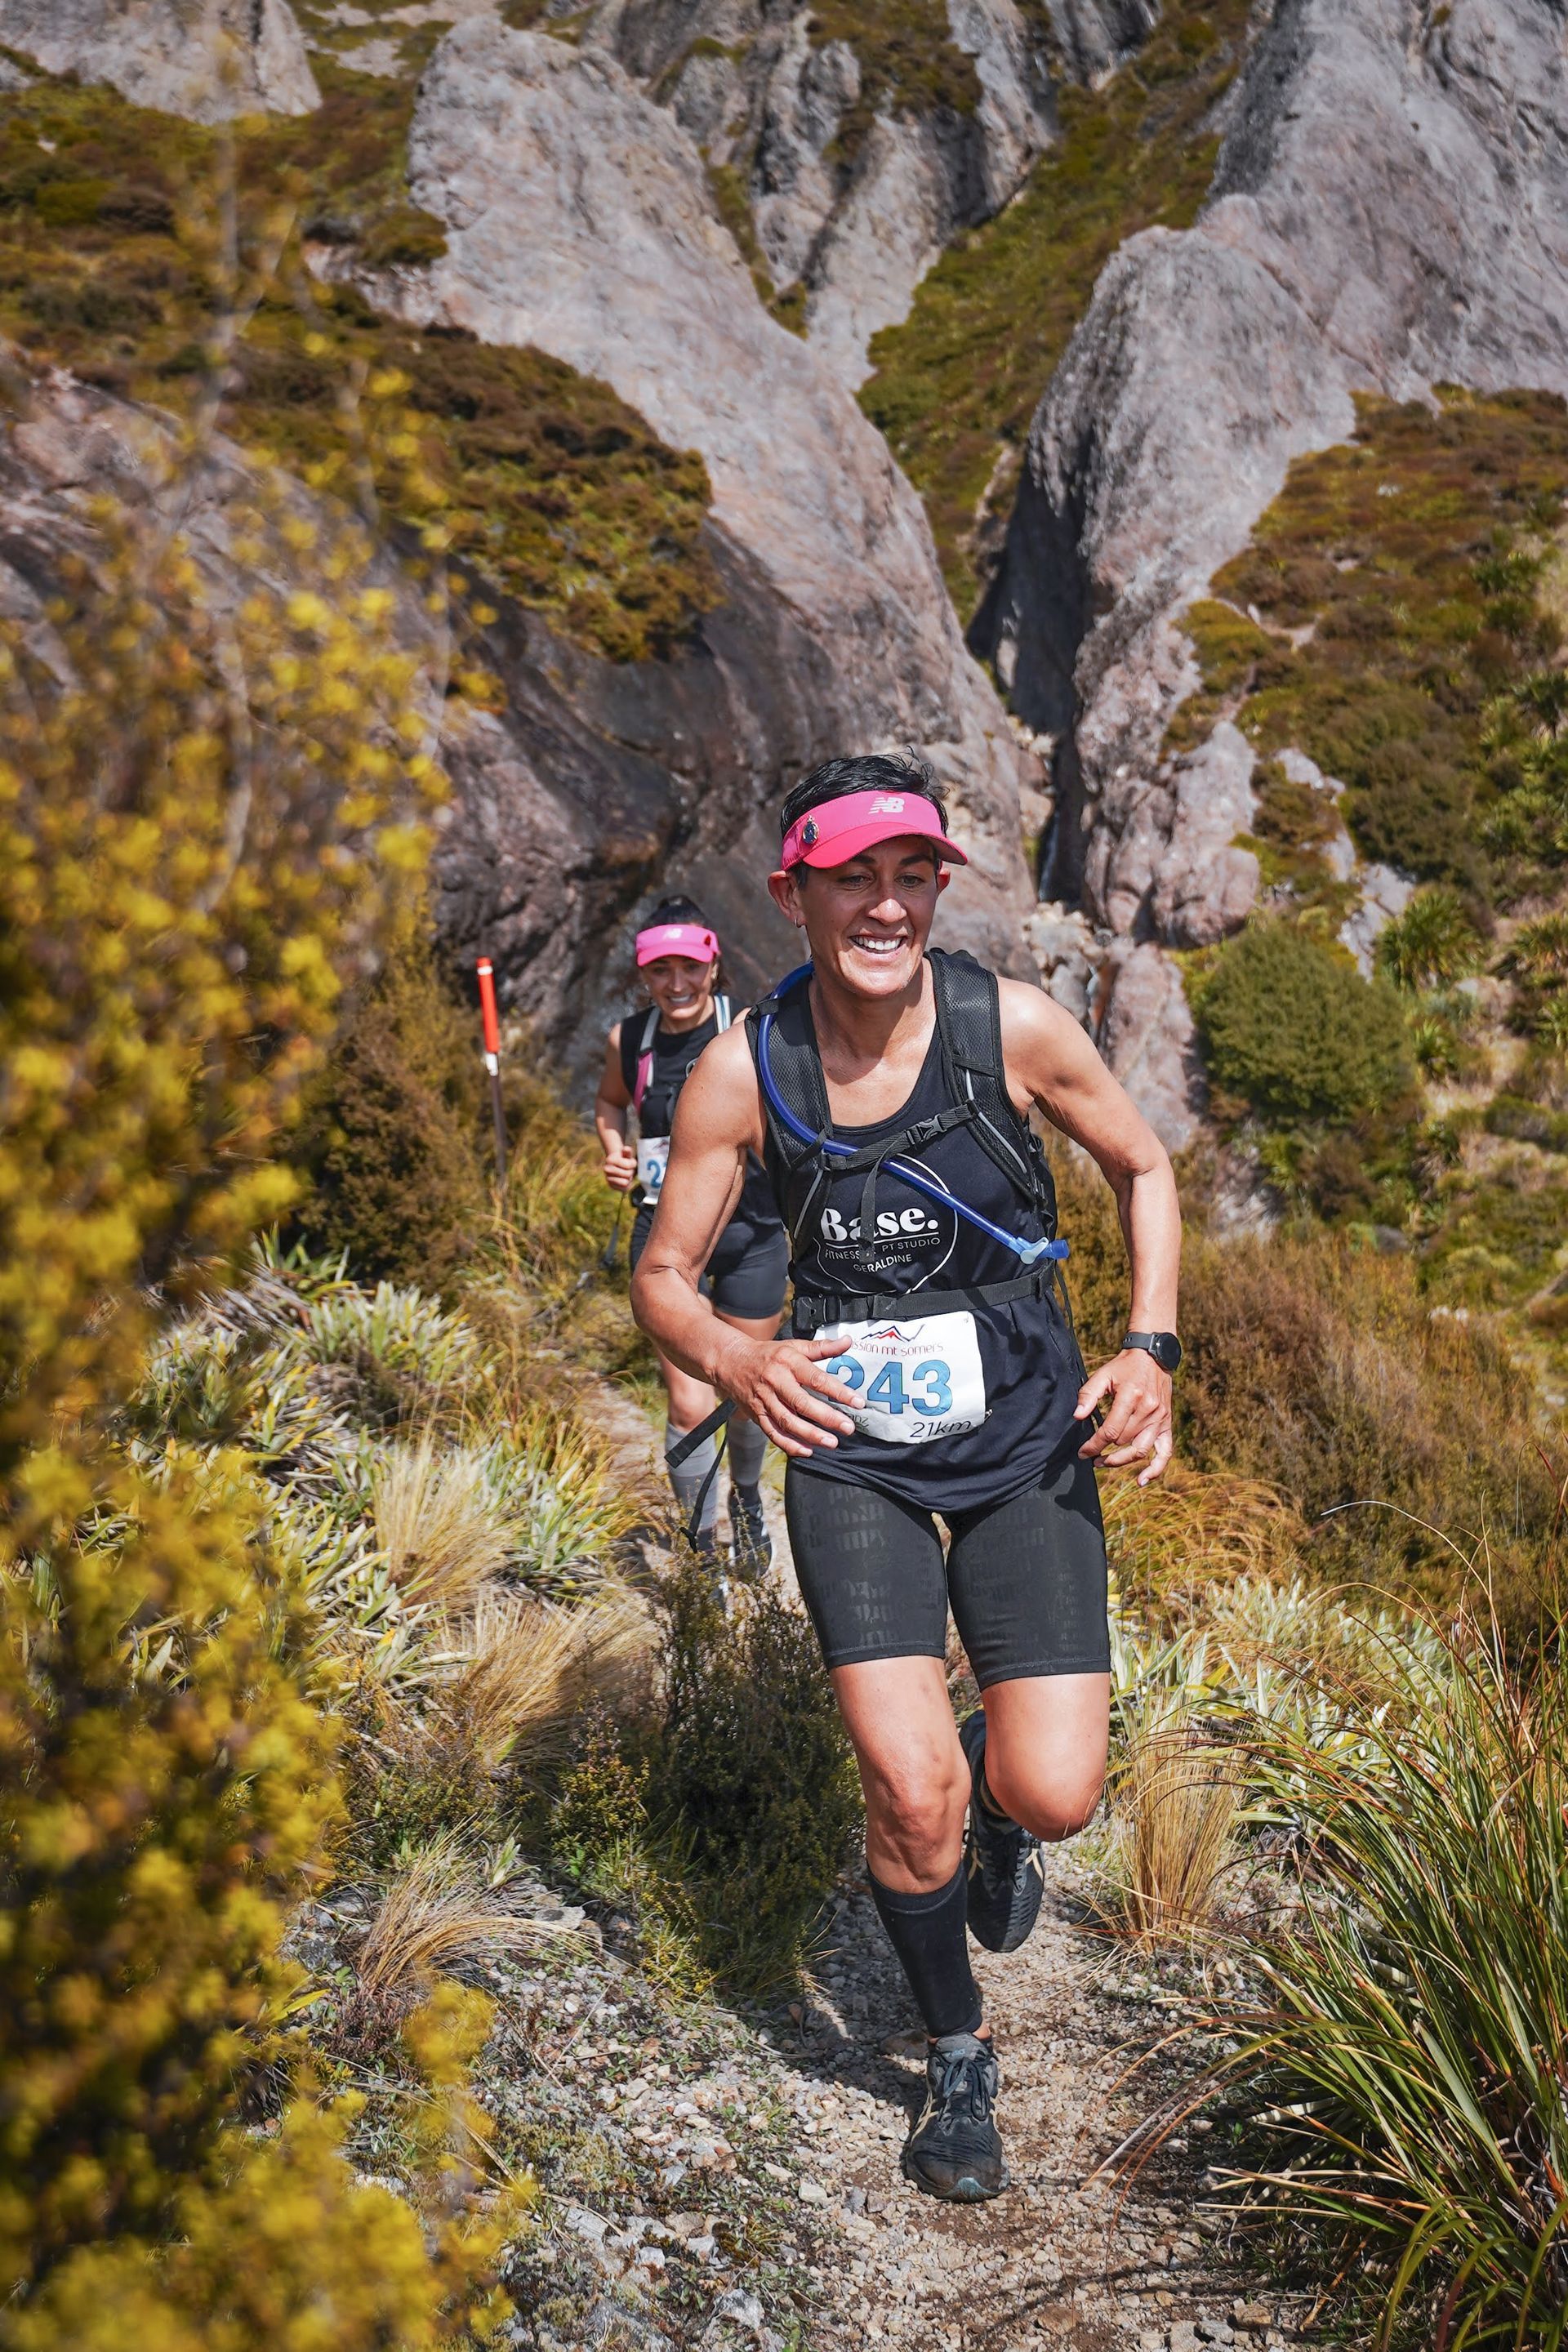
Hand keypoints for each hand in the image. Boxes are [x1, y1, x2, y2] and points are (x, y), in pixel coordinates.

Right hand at [602, 1142, 636, 1193]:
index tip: (628, 1162)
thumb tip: (626, 1148)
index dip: (632, 1164)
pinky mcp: (611, 1186)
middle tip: (627, 1169)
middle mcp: (607, 1169)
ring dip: (628, 1178)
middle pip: (628, 1174)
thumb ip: (628, 1151)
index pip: (629, 1166)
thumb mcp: (627, 1154)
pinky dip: (626, 1185)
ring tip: (625, 1174)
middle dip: (630, 1172)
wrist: (616, 1165)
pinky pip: (623, 1189)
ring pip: (626, 1183)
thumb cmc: (624, 1159)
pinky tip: (623, 1179)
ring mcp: (608, 1178)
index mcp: (610, 1160)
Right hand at [721, 1335, 857, 1458]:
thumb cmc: (768, 1354)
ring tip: (832, 1443)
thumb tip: (848, 1342)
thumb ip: (822, 1347)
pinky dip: (789, 1445)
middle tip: (848, 1427)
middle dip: (827, 1418)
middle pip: (802, 1403)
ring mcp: (764, 1400)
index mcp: (788, 1363)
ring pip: (787, 1422)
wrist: (731, 1362)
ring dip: (810, 1435)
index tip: (858, 1402)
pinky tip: (807, 1450)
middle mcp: (776, 1382)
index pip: (816, 1378)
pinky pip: (773, 1433)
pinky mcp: (757, 1415)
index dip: (838, 1391)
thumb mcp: (794, 1346)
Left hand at [1074, 1349, 1172, 1483]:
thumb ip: (1088, 1395)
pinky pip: (1165, 1452)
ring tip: (1104, 1463)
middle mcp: (1148, 1410)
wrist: (1154, 1356)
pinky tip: (1141, 1481)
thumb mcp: (1104, 1374)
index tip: (1082, 1452)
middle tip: (1091, 1456)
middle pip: (1123, 1443)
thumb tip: (1077, 1416)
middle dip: (1104, 1451)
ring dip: (1120, 1462)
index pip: (1110, 1431)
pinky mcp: (1167, 1424)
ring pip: (1139, 1450)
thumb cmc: (1124, 1366)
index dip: (1094, 1445)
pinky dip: (1155, 1469)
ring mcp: (1160, 1419)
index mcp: (1131, 1397)